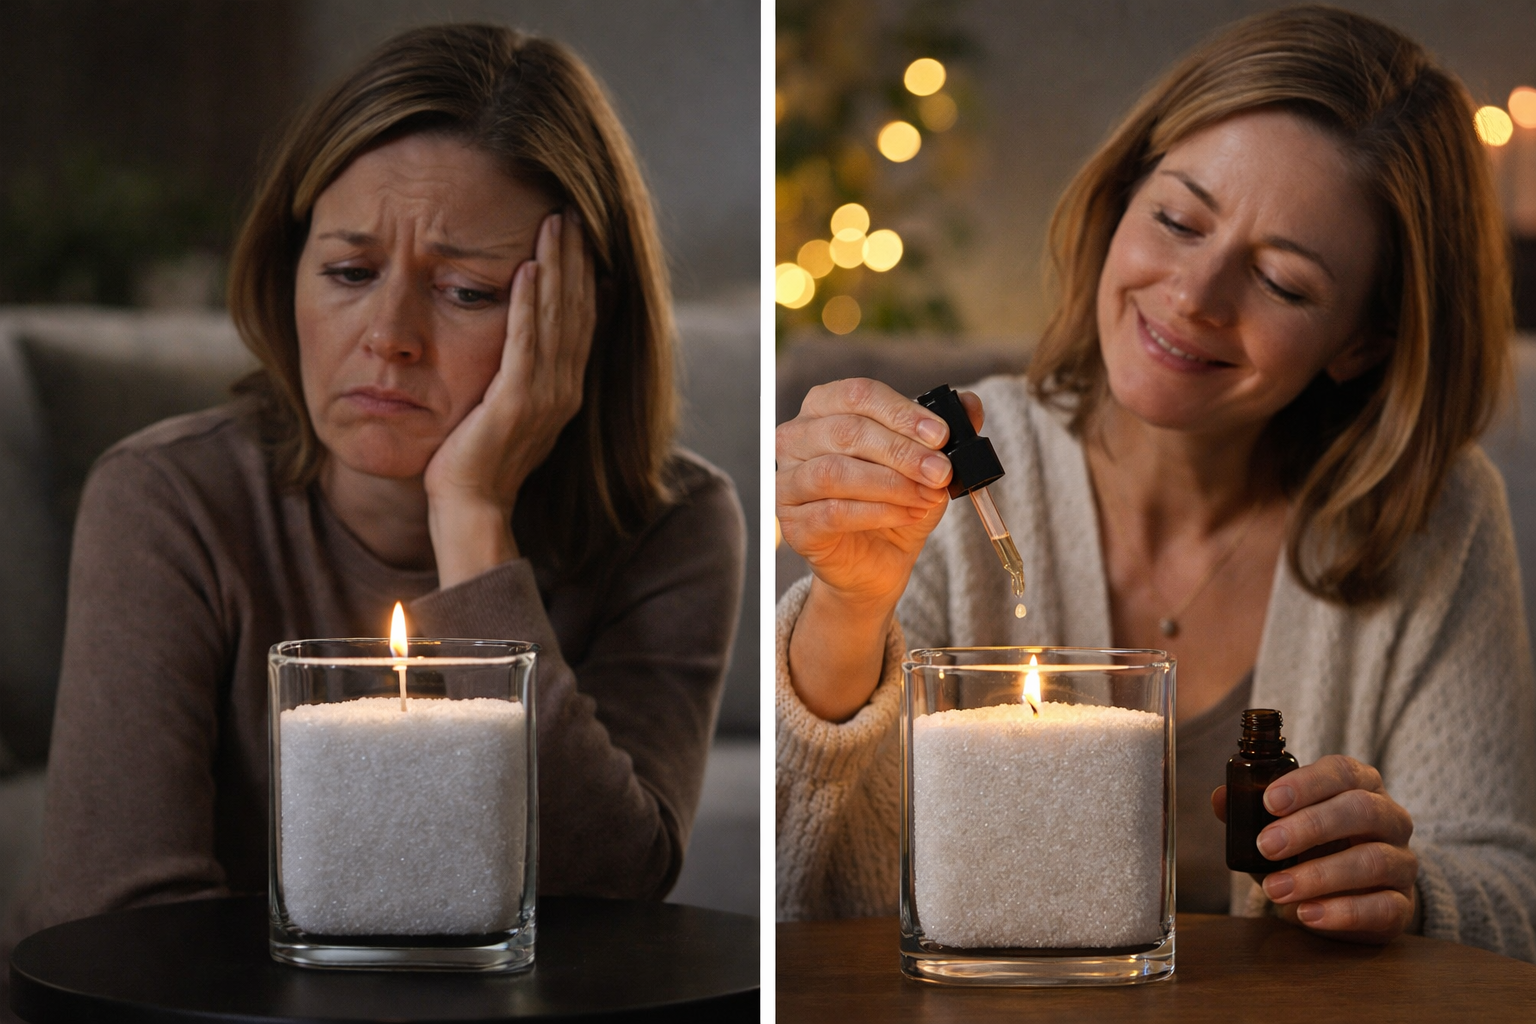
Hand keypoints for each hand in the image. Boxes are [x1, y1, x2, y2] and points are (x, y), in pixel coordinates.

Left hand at [424, 209, 595, 584]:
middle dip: (575, 258)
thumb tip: (520, 336)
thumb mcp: (505, 407)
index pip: (582, 320)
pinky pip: (526, 342)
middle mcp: (565, 389)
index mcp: (565, 389)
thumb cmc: (475, 459)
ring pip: (558, 318)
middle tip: (570, 211)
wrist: (468, 506)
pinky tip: (529, 268)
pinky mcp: (517, 401)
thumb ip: (520, 372)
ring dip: (558, 267)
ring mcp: (545, 396)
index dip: (583, 274)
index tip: (578, 233)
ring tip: (554, 224)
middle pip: (578, 310)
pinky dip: (530, 303)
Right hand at [777, 379, 980, 720]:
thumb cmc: (895, 502)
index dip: (901, 412)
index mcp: (824, 409)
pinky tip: (907, 515)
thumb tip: (970, 404)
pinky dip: (877, 513)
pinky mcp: (794, 524)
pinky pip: (832, 512)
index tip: (940, 434)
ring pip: (834, 473)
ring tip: (927, 496)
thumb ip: (944, 432)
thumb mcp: (926, 464)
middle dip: (901, 451)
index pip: (857, 395)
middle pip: (845, 431)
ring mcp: (787, 482)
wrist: (877, 562)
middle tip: (940, 471)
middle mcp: (795, 440)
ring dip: (890, 484)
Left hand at [1213, 754, 1418, 942]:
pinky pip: (1382, 906)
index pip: (1342, 771)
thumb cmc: (1312, 850)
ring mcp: (1402, 862)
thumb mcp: (1279, 827)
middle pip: (1361, 810)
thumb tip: (1220, 797)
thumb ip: (1250, 811)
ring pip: (1373, 860)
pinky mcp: (1402, 904)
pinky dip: (1341, 912)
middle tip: (1266, 846)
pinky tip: (1306, 914)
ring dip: (1318, 875)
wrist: (1349, 899)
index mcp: (1360, 786)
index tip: (1270, 801)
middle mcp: (1389, 818)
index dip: (1307, 784)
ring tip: (1275, 888)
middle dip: (1310, 826)